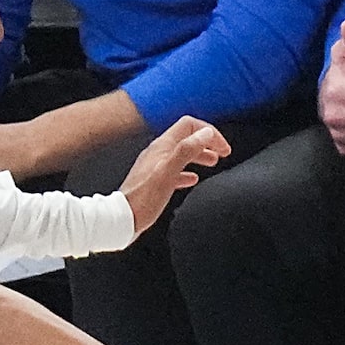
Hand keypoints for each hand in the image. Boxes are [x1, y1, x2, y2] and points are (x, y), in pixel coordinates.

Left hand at [119, 117, 227, 234]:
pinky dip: (187, 171)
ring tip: (212, 161)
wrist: (122, 219)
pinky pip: (174, 170)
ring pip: (182, 154)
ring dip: (199, 155)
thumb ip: (187, 150)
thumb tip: (205, 134)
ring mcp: (155, 166)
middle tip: (222, 152)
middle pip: (187, 138)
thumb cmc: (143, 199)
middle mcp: (158, 152)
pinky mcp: (153, 181)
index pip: (189, 125)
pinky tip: (192, 179)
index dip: (209, 132)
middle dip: (207, 142)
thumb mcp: (169, 172)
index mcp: (162, 146)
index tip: (222, 146)